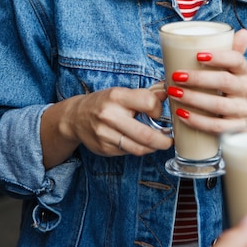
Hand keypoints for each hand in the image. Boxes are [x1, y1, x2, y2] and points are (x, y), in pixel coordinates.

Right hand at [41, 86, 172, 168]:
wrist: (75, 117)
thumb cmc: (104, 103)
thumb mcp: (121, 93)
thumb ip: (144, 95)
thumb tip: (168, 94)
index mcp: (117, 96)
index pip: (148, 102)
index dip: (158, 109)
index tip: (158, 111)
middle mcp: (110, 115)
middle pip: (146, 134)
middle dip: (163, 140)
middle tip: (170, 140)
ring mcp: (105, 134)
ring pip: (139, 148)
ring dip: (153, 147)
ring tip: (158, 143)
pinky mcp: (104, 149)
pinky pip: (129, 152)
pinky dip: (138, 149)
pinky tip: (140, 143)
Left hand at [167, 29, 246, 133]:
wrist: (233, 116)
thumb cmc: (223, 85)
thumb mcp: (227, 67)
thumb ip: (231, 49)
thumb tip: (243, 32)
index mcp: (243, 70)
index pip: (236, 60)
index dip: (218, 57)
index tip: (197, 55)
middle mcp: (246, 89)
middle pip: (224, 82)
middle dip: (198, 79)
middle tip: (176, 76)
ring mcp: (241, 110)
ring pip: (219, 105)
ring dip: (194, 99)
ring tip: (174, 93)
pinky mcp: (234, 127)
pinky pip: (217, 126)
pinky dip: (198, 121)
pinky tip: (182, 114)